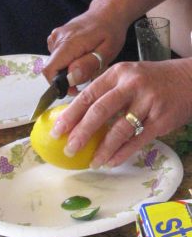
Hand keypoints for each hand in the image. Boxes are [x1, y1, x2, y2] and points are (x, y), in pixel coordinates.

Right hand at [43, 7, 127, 89]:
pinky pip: (57, 58)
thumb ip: (88, 65)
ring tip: (86, 65)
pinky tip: (80, 58)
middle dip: (66, 79)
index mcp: (68, 43)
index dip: (58, 85)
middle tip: (86, 77)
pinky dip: (67, 63)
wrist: (107, 13)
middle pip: (52, 70)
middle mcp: (57, 39)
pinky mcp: (55, 39)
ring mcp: (54, 38)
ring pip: (55, 65)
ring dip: (68, 71)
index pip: (49, 71)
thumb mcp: (107, 52)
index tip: (73, 88)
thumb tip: (71, 78)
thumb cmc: (110, 32)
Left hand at [50, 59, 191, 166]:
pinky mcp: (161, 120)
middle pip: (100, 111)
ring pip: (119, 129)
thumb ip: (106, 93)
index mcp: (118, 74)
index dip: (71, 114)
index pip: (88, 95)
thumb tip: (79, 116)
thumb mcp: (127, 77)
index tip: (58, 130)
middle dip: (81, 133)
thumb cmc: (152, 80)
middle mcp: (131, 85)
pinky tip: (111, 162)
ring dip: (103, 149)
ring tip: (92, 162)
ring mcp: (148, 102)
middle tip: (69, 149)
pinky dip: (122, 153)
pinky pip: (137, 140)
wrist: (189, 79)